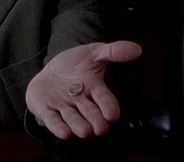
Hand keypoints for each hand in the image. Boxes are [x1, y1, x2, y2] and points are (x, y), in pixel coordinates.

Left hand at [25, 40, 141, 139]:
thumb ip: (113, 52)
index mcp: (94, 88)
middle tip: (101, 129)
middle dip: (95, 120)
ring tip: (85, 132)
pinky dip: (58, 126)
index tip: (113, 115)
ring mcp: (64, 107)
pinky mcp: (47, 110)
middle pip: (90, 112)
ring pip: (72, 118)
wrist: (50, 71)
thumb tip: (136, 48)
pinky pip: (53, 119)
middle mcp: (80, 101)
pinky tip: (64, 133)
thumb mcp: (92, 53)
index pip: (105, 99)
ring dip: (78, 125)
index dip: (109, 107)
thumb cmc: (75, 64)